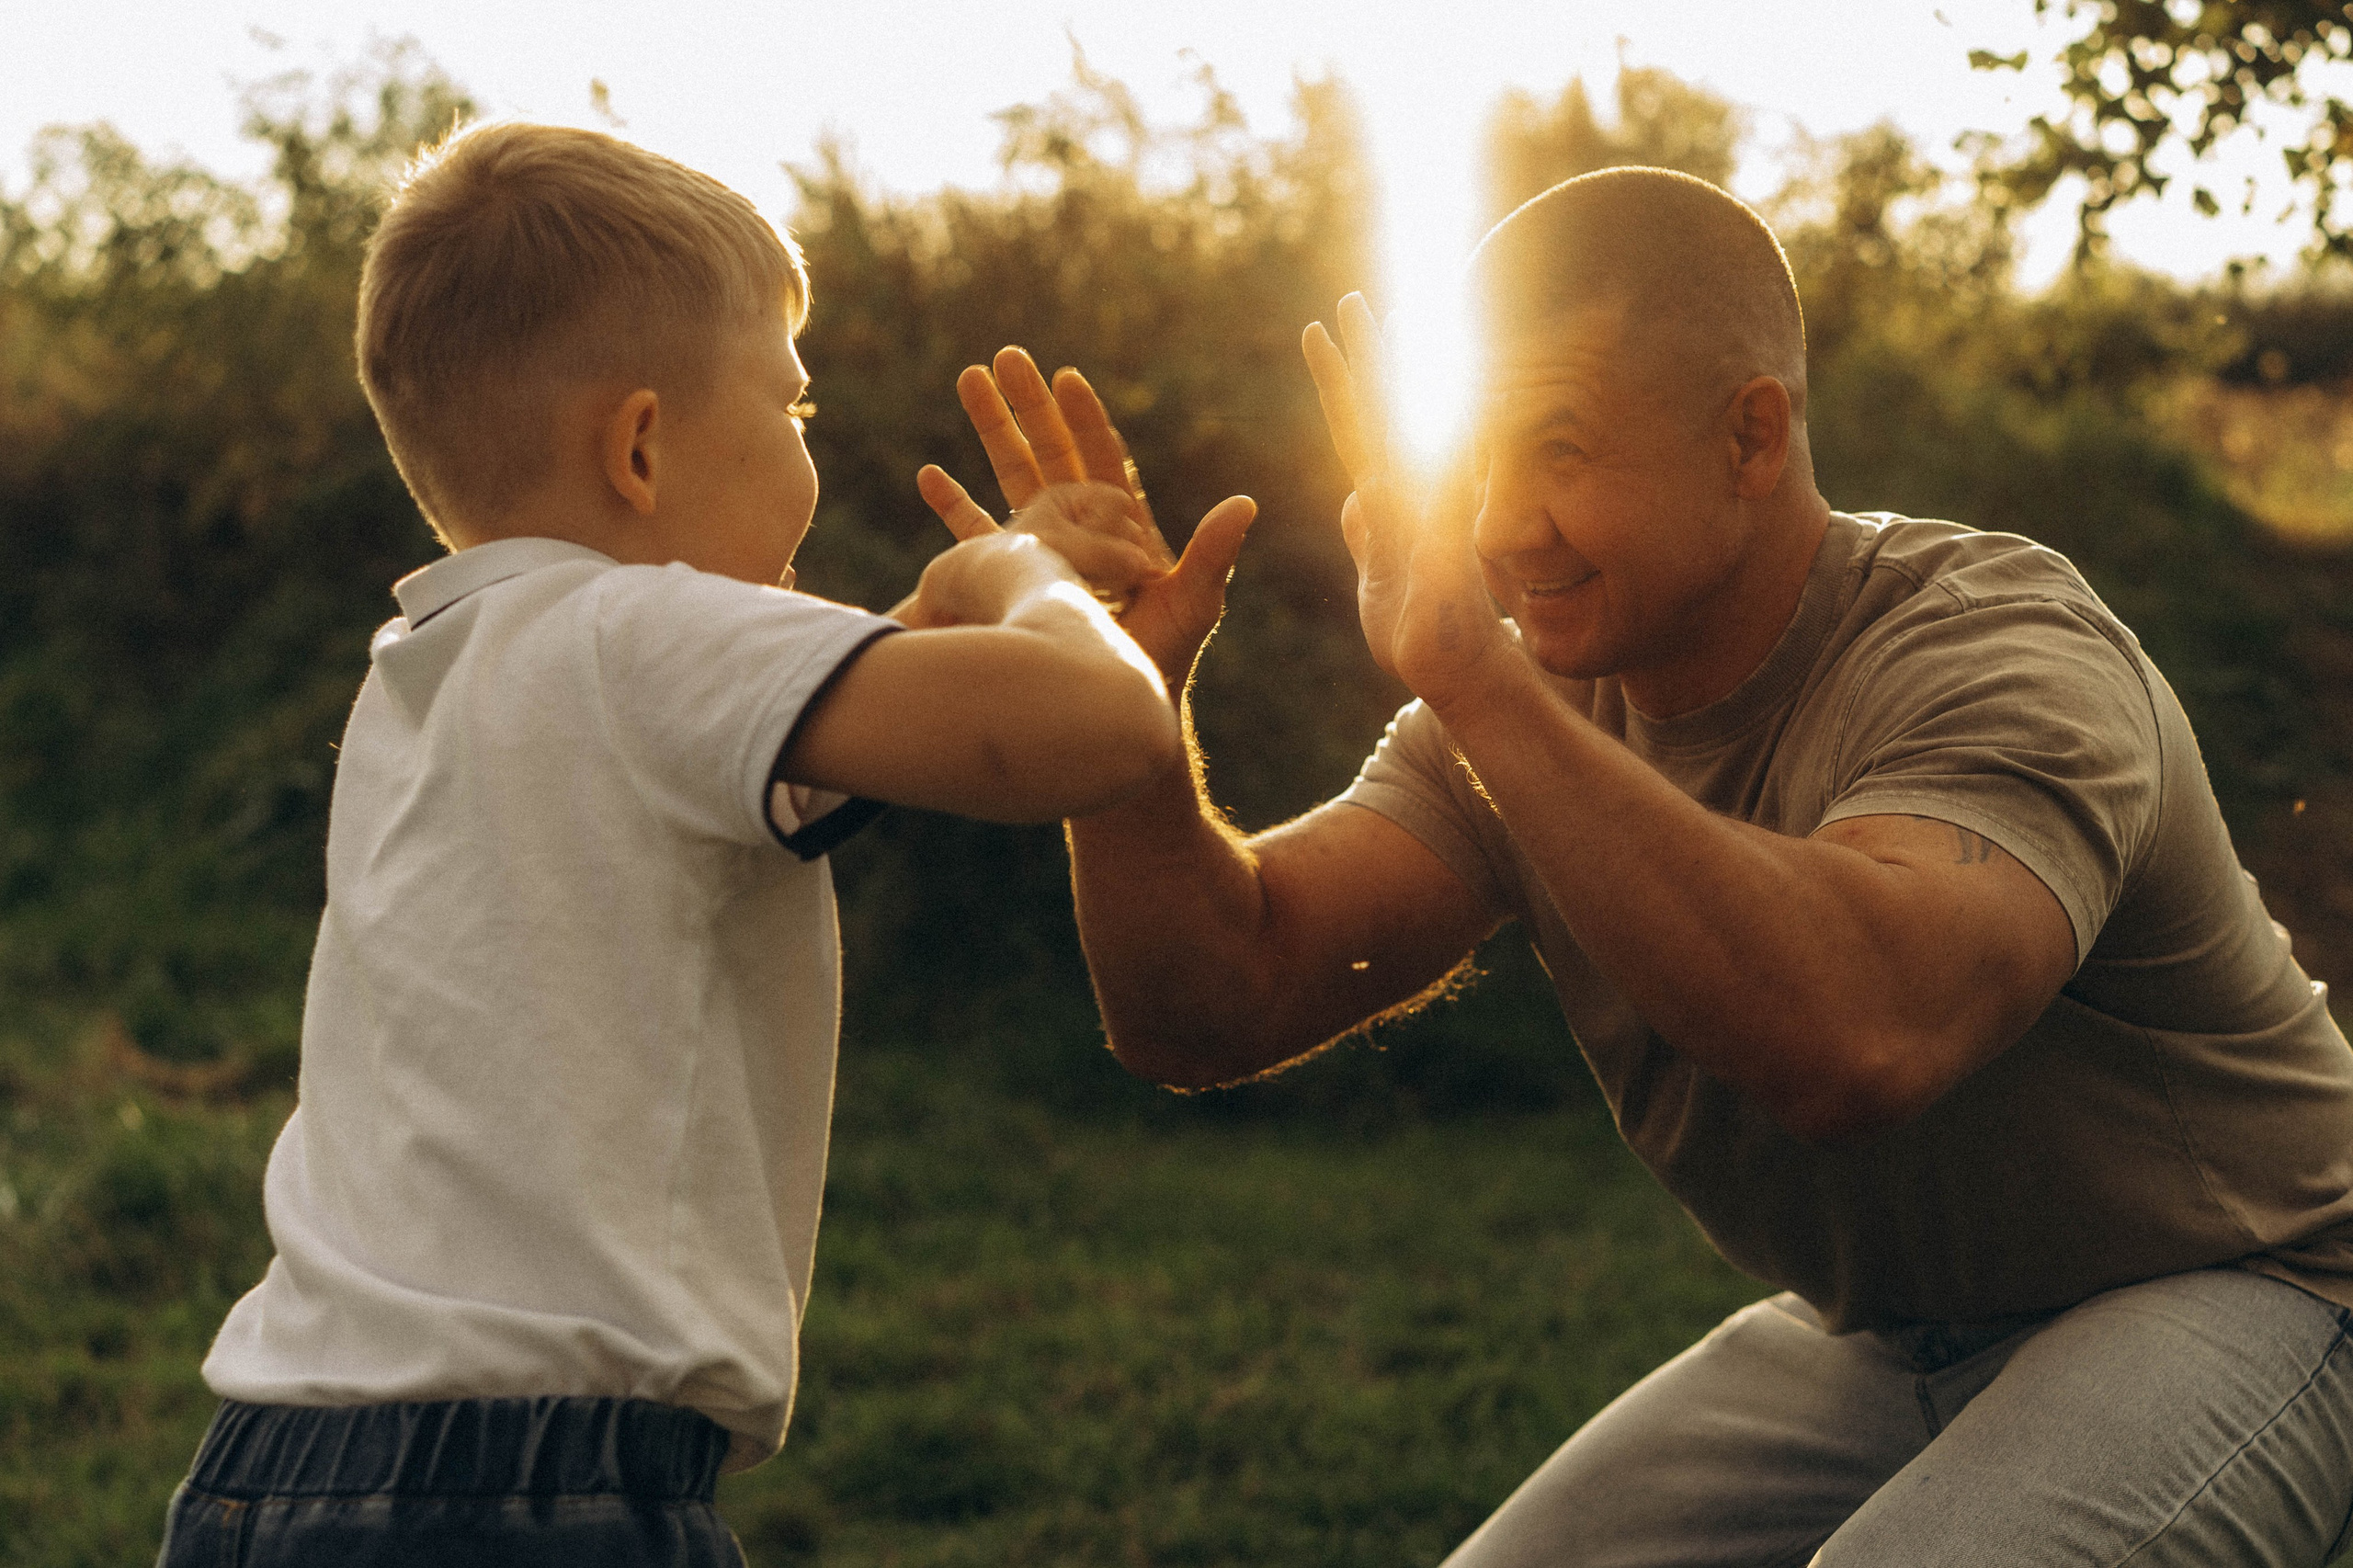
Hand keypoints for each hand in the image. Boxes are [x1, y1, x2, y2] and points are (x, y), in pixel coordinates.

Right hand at [916, 346, 1255, 687]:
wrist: (1112, 707)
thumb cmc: (1160, 660)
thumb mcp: (1192, 603)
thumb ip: (1212, 554)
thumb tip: (1245, 503)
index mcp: (1122, 528)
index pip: (1100, 460)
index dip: (1084, 419)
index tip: (1064, 376)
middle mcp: (1080, 531)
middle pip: (1049, 454)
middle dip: (1027, 406)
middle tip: (1003, 358)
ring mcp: (1043, 553)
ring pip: (1010, 480)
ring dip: (989, 431)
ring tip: (967, 380)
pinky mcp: (1011, 580)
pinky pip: (975, 535)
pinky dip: (954, 504)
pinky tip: (928, 473)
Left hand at [1301, 294, 1503, 702]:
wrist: (1460, 675)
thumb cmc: (1423, 636)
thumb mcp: (1379, 580)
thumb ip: (1367, 538)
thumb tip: (1354, 498)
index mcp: (1393, 504)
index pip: (1365, 432)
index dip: (1350, 386)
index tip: (1340, 335)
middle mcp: (1412, 494)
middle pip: (1381, 413)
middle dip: (1366, 356)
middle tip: (1352, 300)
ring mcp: (1427, 506)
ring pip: (1397, 424)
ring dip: (1382, 371)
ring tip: (1366, 317)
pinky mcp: (1437, 528)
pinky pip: (1417, 465)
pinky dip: (1411, 423)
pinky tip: (1405, 382)